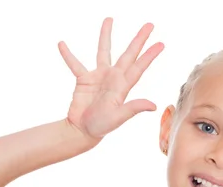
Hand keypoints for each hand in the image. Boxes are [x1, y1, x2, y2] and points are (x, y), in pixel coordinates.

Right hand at [58, 18, 163, 138]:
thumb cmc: (101, 126)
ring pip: (103, 51)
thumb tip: (153, 105)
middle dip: (138, 39)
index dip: (149, 55)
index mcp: (123, 86)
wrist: (82, 130)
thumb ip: (133, 108)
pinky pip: (75, 64)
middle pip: (128, 54)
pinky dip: (68, 55)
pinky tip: (62, 44)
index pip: (139, 67)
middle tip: (149, 25)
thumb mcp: (118, 117)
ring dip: (106, 36)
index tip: (160, 43)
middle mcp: (113, 78)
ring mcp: (98, 76)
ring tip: (109, 19)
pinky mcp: (83, 79)